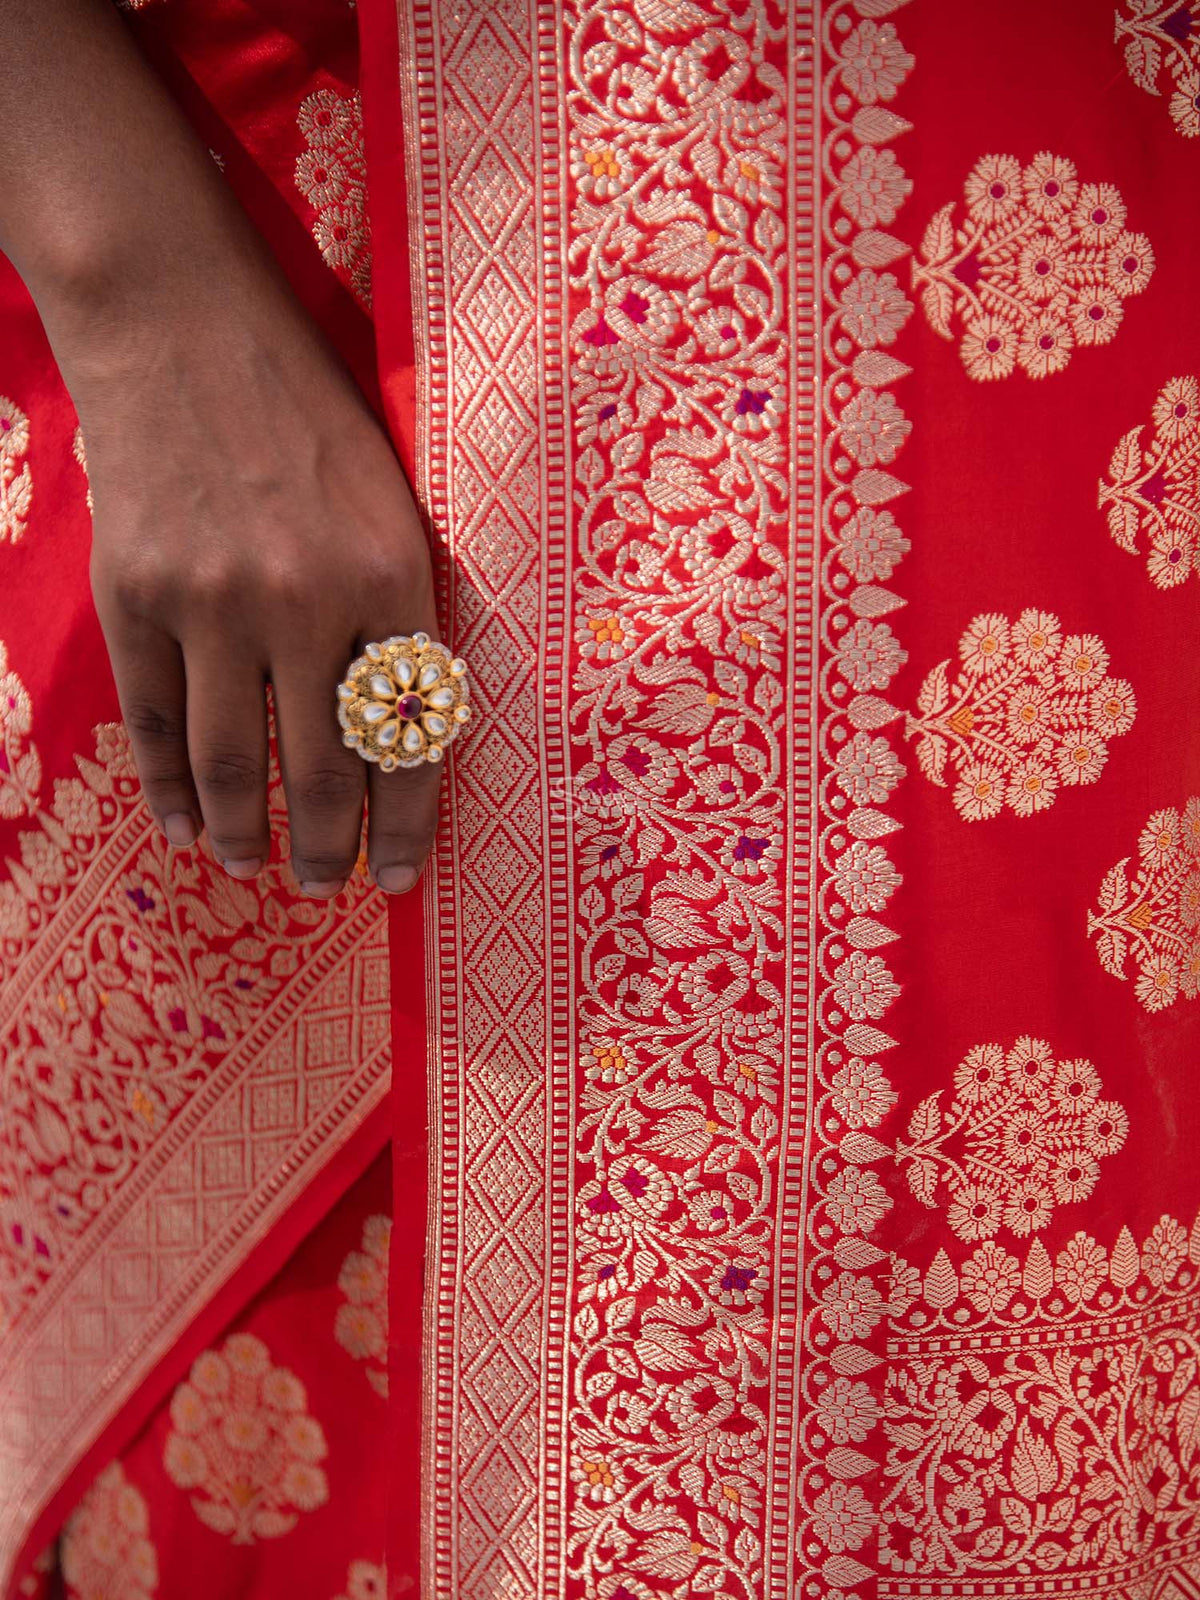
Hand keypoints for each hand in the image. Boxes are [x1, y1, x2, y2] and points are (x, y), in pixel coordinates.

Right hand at [70, 262, 439, 898]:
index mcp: (391, 574)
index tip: (401, 875)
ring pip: (233, 762)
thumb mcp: (393, 498)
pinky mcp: (136, 597)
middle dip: (329, 848)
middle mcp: (306, 601)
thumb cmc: (308, 412)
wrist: (183, 329)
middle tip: (327, 886)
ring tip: (260, 868)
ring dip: (249, 833)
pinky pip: (156, 723)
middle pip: (322, 770)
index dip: (407, 823)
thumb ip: (400, 607)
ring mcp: (213, 603)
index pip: (410, 737)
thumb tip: (405, 727)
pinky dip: (168, 788)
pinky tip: (185, 828)